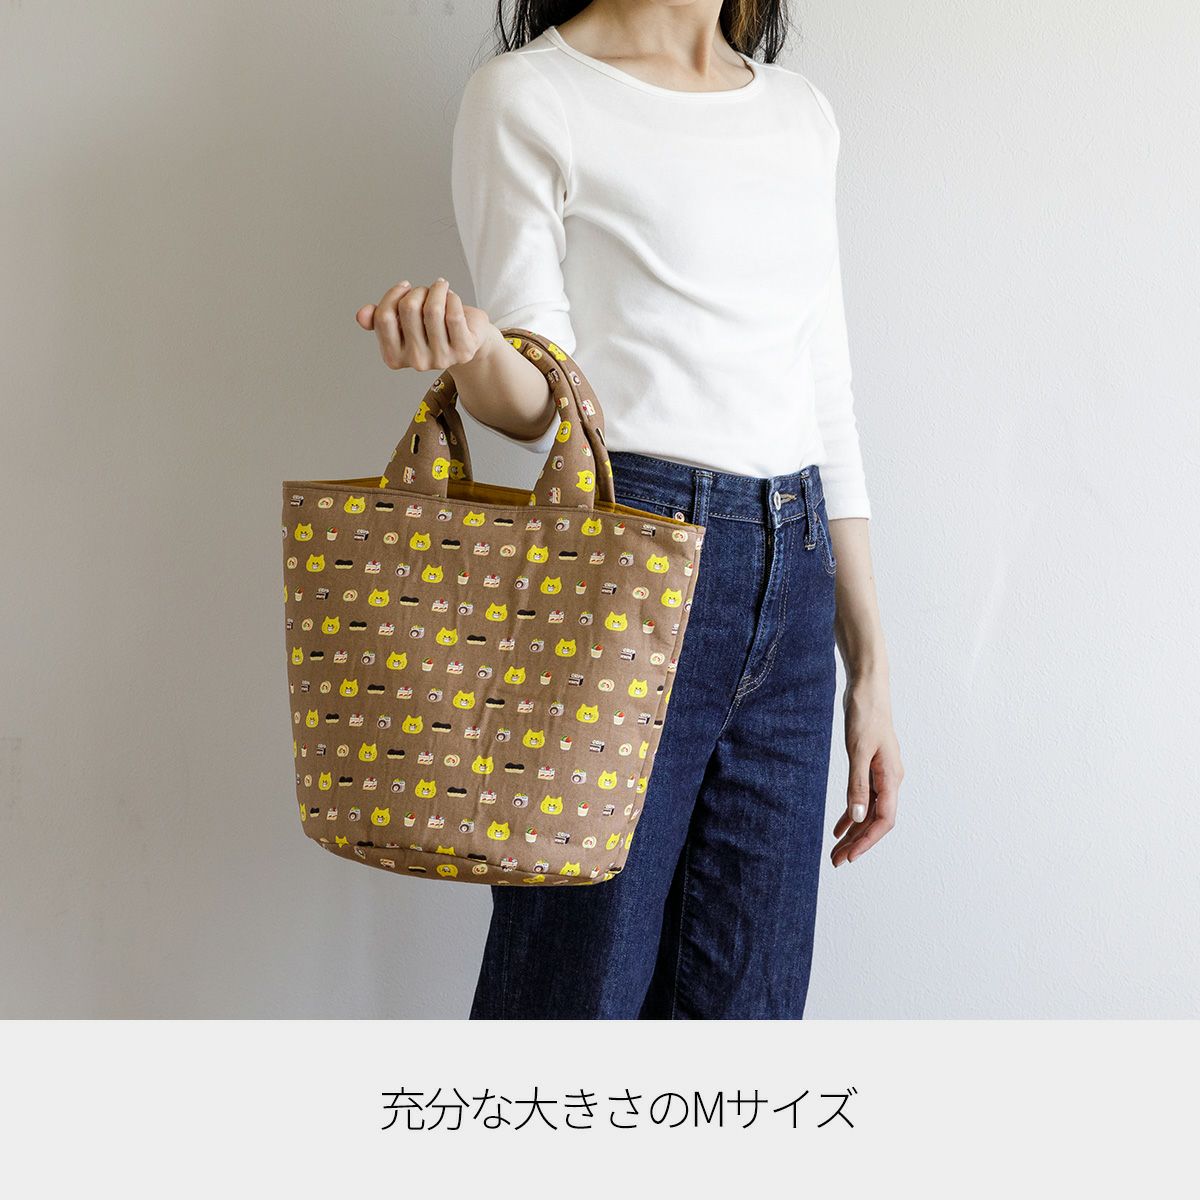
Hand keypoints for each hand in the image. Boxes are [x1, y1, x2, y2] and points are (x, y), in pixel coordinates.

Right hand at [356, 278, 499, 370]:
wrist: (467, 339)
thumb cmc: (431, 328)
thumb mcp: (402, 323)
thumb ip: (378, 319)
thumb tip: (361, 315)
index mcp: (394, 357)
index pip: (384, 317)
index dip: (394, 294)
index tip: (405, 287)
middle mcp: (416, 363)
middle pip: (408, 308)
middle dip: (417, 291)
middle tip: (426, 291)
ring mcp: (441, 359)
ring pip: (433, 309)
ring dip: (436, 290)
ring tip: (440, 288)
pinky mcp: (463, 351)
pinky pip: (453, 313)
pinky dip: (452, 297)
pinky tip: (451, 296)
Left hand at [831, 673, 902, 866]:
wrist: (867, 689)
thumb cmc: (865, 715)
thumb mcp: (857, 751)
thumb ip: (857, 785)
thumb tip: (857, 817)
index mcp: (891, 777)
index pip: (883, 820)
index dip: (867, 841)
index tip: (849, 856)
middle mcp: (890, 780)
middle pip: (876, 820)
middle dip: (858, 842)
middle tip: (836, 861)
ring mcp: (881, 774)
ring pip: (869, 812)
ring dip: (854, 831)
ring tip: (836, 849)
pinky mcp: (870, 767)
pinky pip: (863, 798)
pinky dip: (851, 813)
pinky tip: (839, 826)